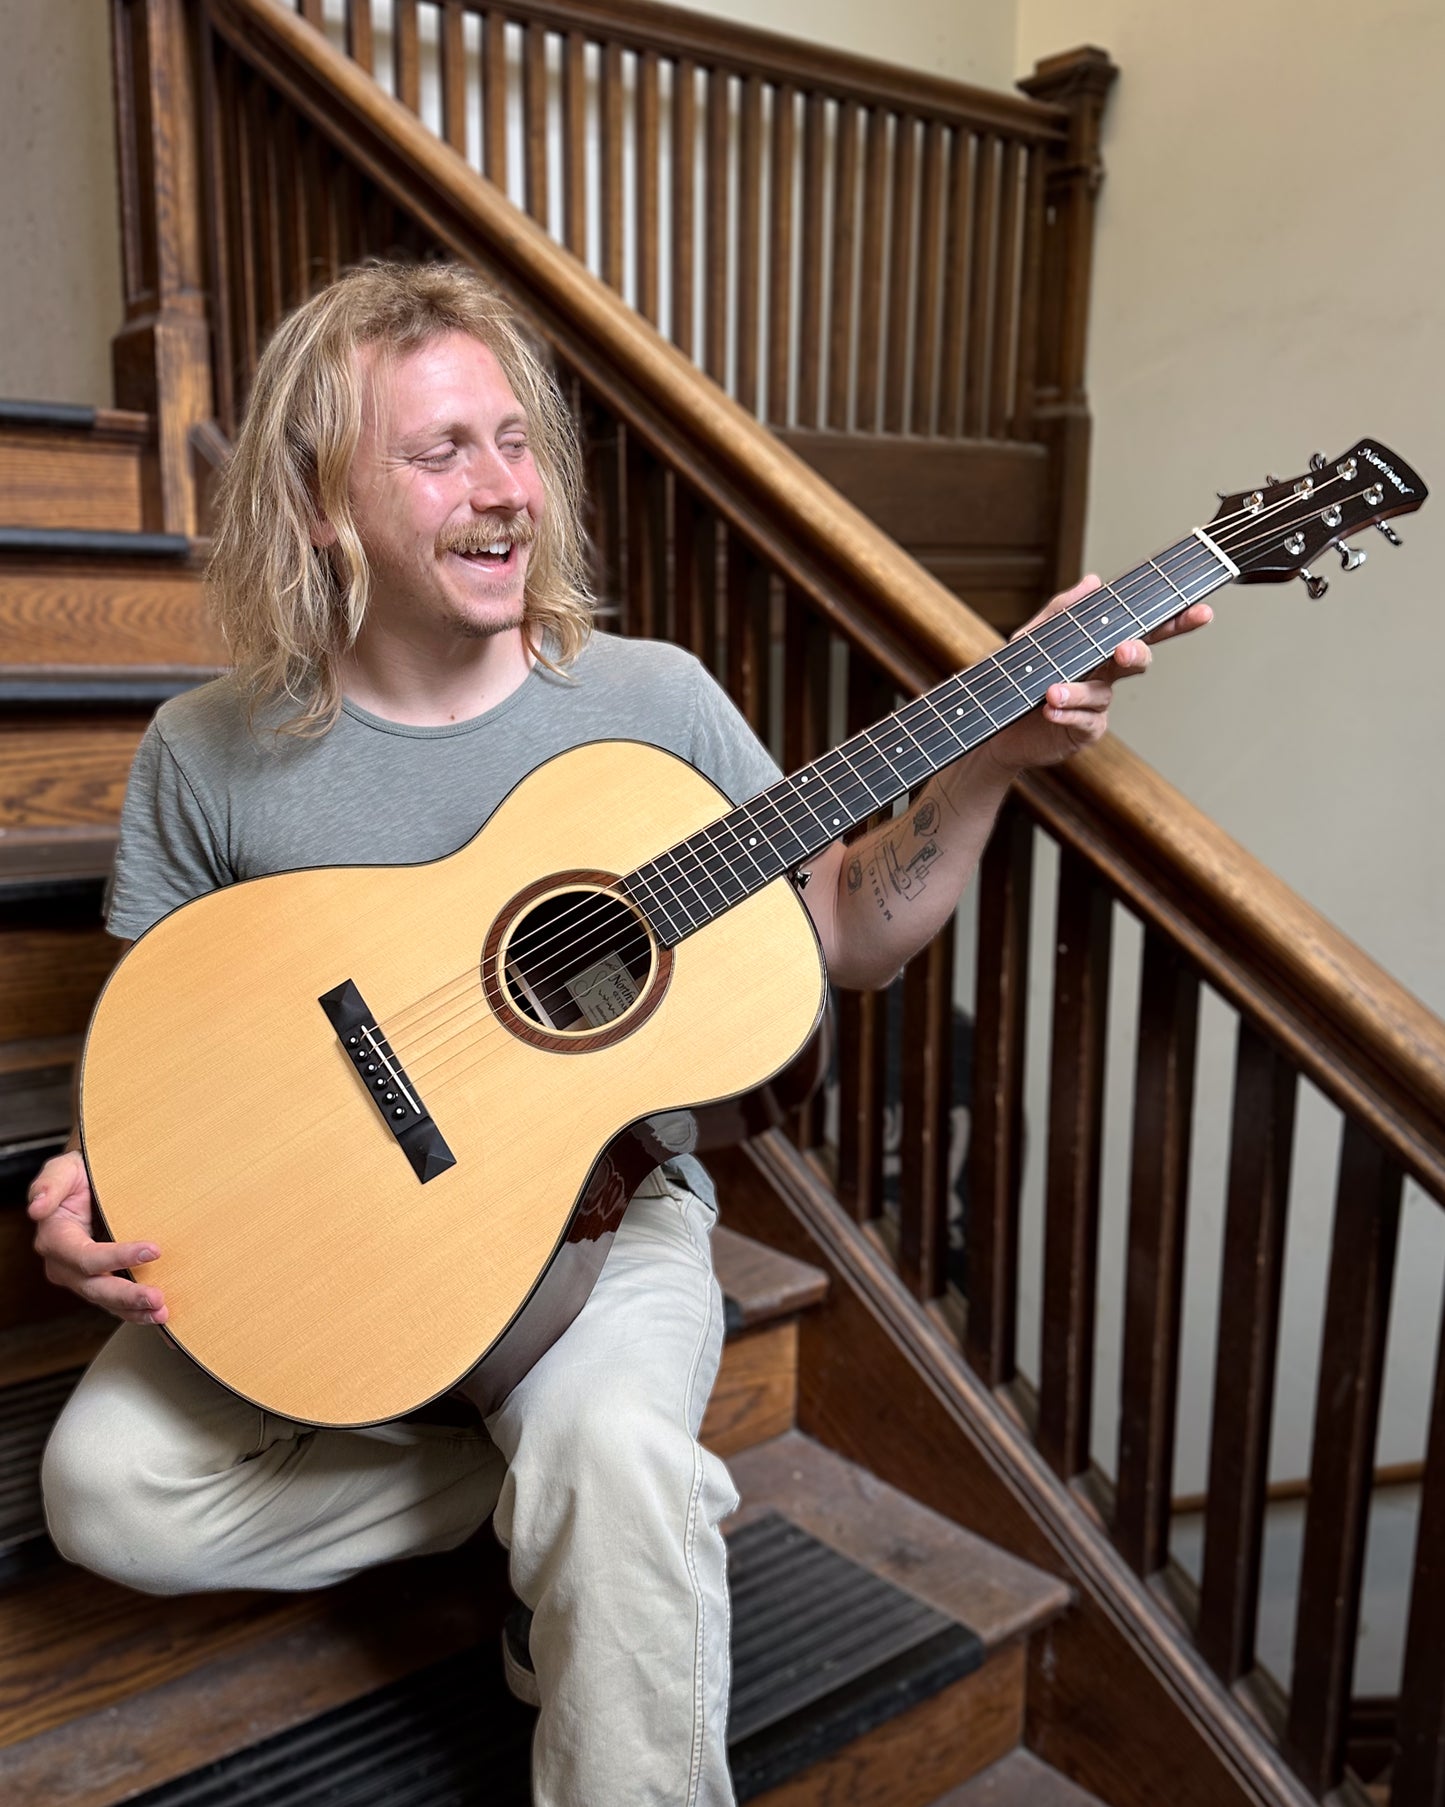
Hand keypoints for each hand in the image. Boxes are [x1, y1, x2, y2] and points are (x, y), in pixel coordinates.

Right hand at [28, 1150, 168, 1325]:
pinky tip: (157, 1315)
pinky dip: (134, 1311)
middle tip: (157, 1299)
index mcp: (55, 1239)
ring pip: (105, 1300)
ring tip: (161, 1313)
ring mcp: (80, 1277)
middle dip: (126, 1296)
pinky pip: (114, 1301)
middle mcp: (64, 1264)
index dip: (118, 1256)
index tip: (154, 1250)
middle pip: (95, 1287)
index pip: (86, 1256)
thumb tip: (36, 1208)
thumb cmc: (77, 1175)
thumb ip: (50, 1185)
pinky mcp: (97, 1280)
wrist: (88, 1183)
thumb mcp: (63, 1169)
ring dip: (133, 1310)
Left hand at [981, 575, 1212, 776]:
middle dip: (1136, 653)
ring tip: (1052, 692)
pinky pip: (1086, 721)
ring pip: (1102, 693)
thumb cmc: (1020, 676)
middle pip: (1137, 659)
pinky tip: (1050, 710)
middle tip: (1125, 650)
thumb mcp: (1033, 638)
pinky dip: (1068, 714)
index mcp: (1100, 646)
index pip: (1141, 628)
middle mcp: (1105, 674)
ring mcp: (1098, 704)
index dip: (1174, 621)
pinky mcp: (1085, 730)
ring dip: (1077, 691)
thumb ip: (1061, 611)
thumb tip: (1093, 581)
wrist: (997, 721)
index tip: (1200, 611)